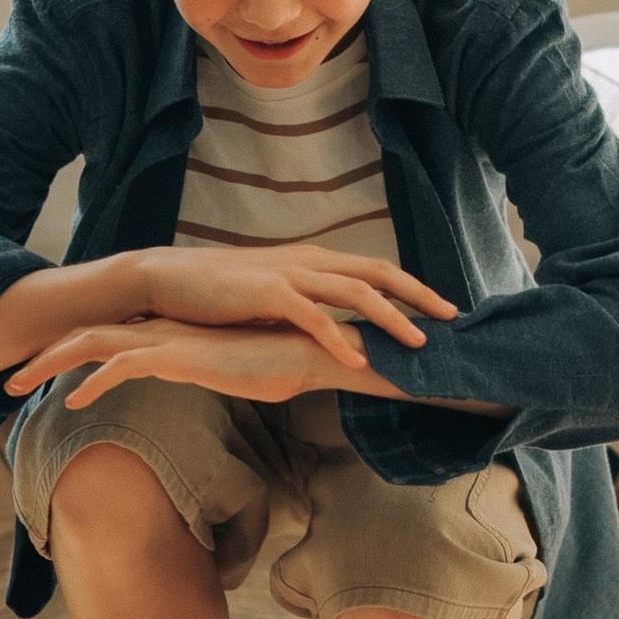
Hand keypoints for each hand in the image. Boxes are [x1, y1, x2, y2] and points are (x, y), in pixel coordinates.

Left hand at [6, 319, 371, 410]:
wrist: (308, 352)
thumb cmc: (276, 365)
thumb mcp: (228, 372)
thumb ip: (205, 374)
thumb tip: (193, 388)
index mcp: (167, 333)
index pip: (105, 336)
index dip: (67, 350)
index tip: (37, 370)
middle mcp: (161, 331)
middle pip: (85, 335)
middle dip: (41, 356)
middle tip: (8, 379)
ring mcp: (168, 341)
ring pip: (92, 344)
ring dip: (50, 363)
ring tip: (17, 385)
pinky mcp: (180, 356)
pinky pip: (124, 366)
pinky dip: (96, 381)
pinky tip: (76, 401)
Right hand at [125, 242, 454, 369]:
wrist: (166, 280)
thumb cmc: (218, 294)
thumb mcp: (272, 298)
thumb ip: (304, 308)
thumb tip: (331, 331)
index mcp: (313, 260)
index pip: (376, 269)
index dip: (412, 287)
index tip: (443, 307)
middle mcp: (309, 260)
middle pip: (378, 273)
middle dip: (419, 295)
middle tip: (453, 318)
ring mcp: (289, 274)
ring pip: (354, 291)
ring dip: (390, 317)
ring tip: (418, 343)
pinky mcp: (266, 293)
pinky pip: (311, 316)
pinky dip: (337, 336)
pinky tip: (357, 357)